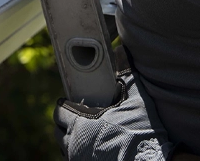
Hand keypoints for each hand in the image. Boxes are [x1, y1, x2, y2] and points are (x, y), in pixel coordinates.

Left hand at [54, 49, 177, 160]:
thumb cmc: (141, 133)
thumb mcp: (135, 99)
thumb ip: (126, 73)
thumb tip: (122, 51)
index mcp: (80, 124)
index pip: (60, 111)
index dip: (65, 105)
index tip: (70, 101)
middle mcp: (75, 144)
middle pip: (58, 131)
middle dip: (64, 122)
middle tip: (77, 116)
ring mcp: (80, 160)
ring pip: (66, 148)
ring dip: (72, 139)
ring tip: (86, 133)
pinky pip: (76, 159)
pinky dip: (81, 153)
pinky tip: (96, 148)